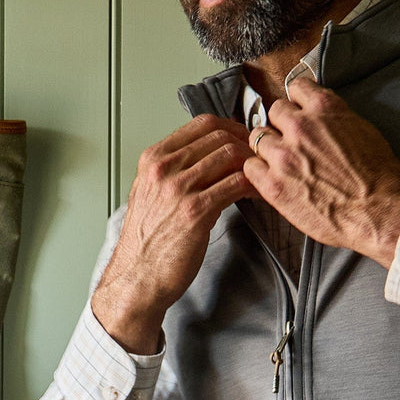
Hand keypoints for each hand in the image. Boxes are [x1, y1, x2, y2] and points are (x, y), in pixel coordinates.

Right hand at [93, 114, 253, 352]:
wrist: (138, 276)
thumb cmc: (146, 241)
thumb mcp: (150, 192)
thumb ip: (173, 169)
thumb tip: (207, 155)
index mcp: (153, 159)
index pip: (202, 123)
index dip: (232, 127)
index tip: (245, 137)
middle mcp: (164, 168)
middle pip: (220, 136)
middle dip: (247, 144)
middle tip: (261, 158)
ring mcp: (179, 189)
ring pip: (230, 156)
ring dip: (253, 164)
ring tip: (262, 176)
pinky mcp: (196, 211)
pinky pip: (236, 184)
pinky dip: (253, 185)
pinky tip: (257, 194)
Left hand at [242, 77, 399, 267]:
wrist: (380, 212)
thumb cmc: (379, 177)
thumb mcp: (362, 131)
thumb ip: (335, 119)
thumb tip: (322, 118)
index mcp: (325, 110)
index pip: (297, 88)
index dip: (297, 102)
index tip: (298, 111)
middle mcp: (301, 127)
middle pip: (274, 111)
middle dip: (282, 125)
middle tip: (290, 142)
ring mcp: (284, 156)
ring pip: (257, 137)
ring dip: (267, 148)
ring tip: (280, 163)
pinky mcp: (273, 184)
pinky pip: (250, 167)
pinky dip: (258, 171)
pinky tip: (271, 179)